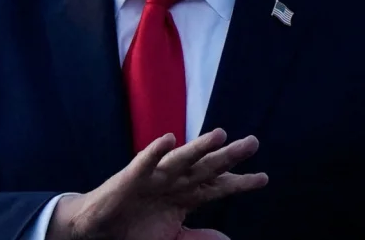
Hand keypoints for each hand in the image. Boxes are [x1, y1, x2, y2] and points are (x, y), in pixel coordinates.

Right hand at [47, 129, 266, 239]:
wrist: (101, 229)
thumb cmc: (137, 229)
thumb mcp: (173, 237)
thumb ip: (198, 238)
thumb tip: (227, 239)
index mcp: (186, 196)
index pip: (218, 187)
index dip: (240, 183)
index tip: (263, 178)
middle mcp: (174, 182)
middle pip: (207, 168)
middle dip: (229, 156)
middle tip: (253, 142)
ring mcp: (154, 177)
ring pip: (182, 160)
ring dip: (200, 147)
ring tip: (221, 135)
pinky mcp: (132, 177)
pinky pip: (146, 162)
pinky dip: (157, 151)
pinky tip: (169, 139)